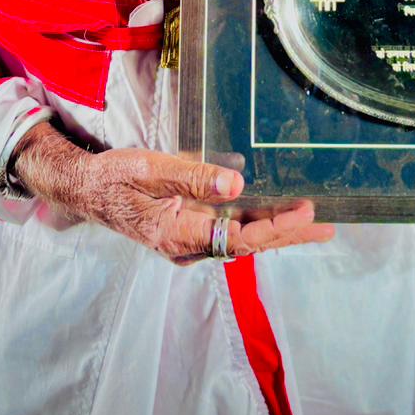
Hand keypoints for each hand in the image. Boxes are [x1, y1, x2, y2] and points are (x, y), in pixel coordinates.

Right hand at [11, 123, 333, 265]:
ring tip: (314, 224)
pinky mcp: (189, 232)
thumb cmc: (115, 177)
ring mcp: (188, 243)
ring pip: (241, 240)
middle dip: (288, 235)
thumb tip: (237, 185)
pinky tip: (277, 217)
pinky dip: (257, 225)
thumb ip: (192, 176)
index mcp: (177, 235)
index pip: (238, 239)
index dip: (274, 229)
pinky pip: (229, 232)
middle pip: (247, 245)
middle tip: (327, 226)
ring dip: (277, 232)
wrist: (87, 190)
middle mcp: (187, 247)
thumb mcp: (150, 168)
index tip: (304, 213)